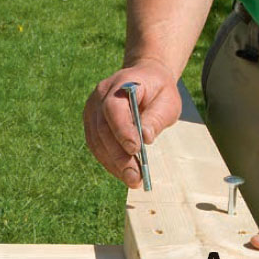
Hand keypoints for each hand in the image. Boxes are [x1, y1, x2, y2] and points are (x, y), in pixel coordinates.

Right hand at [83, 58, 180, 187]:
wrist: (144, 79)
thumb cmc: (158, 91)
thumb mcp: (168, 100)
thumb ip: (157, 117)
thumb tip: (145, 137)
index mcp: (120, 84)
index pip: (114, 109)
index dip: (122, 130)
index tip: (135, 150)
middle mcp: (99, 97)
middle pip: (103, 130)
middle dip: (119, 157)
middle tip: (134, 177)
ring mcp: (91, 111)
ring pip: (97, 142)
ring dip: (113, 164)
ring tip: (131, 179)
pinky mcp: (90, 125)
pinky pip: (96, 147)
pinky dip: (109, 162)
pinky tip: (122, 173)